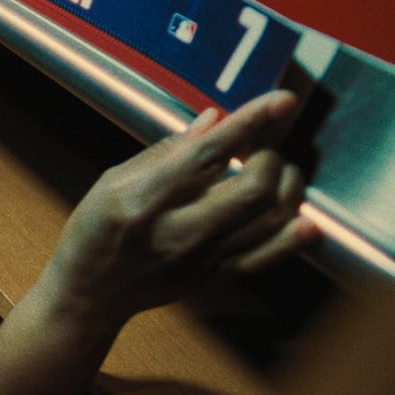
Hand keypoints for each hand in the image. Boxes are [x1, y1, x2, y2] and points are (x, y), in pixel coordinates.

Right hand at [39, 91, 319, 324]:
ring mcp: (200, 259)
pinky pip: (266, 257)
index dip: (248, 124)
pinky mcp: (213, 277)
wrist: (90, 294)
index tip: (281, 101)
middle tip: (262, 145)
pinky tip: (305, 219)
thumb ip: (165, 151)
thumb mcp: (113, 181)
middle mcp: (176, 232)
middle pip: (251, 190)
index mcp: (142, 200)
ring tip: (278, 170)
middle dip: (270, 156)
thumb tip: (214, 119)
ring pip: (268, 220)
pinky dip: (292, 238)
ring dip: (286, 187)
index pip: (206, 156)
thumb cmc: (95, 230)